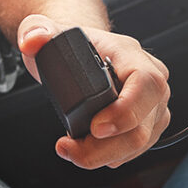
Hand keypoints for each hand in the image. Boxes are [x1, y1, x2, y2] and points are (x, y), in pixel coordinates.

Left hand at [17, 15, 170, 168]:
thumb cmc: (74, 46)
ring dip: (105, 155)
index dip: (126, 110)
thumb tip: (32, 41)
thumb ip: (36, 31)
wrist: (88, 55)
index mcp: (133, 57)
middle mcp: (153, 84)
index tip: (95, 127)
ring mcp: (154, 107)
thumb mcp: (48, 32)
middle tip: (72, 149)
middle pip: (142, 126)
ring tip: (73, 151)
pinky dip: (111, 156)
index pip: (146, 84)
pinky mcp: (150, 125)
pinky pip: (137, 149)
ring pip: (141, 142)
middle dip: (106, 147)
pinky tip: (90, 151)